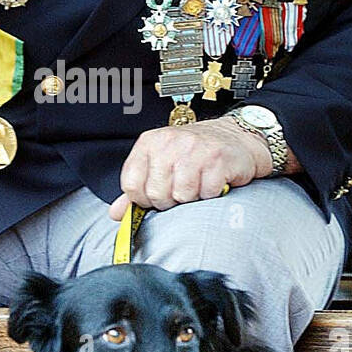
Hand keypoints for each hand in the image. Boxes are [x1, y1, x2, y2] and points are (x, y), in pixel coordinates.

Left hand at [108, 116, 274, 220]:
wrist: (235, 139)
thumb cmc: (195, 154)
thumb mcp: (160, 164)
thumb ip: (137, 189)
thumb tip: (117, 213)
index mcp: (149, 143)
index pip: (132, 184)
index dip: (143, 200)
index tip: (154, 198)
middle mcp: (169, 143)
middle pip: (157, 194)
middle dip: (169, 202)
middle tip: (181, 192)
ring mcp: (195, 149)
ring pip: (182, 195)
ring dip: (192, 199)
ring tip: (197, 186)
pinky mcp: (218, 159)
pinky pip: (207, 193)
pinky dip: (211, 195)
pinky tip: (212, 183)